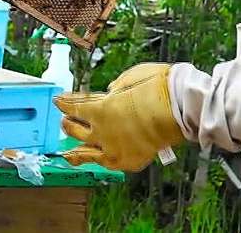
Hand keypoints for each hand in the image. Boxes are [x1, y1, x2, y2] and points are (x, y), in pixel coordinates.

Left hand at [54, 62, 185, 171]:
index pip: (73, 107)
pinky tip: (95, 162)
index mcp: (100, 109)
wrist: (181, 107)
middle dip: (68, 124)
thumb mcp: (130, 77)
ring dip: (75, 151)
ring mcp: (115, 149)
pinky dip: (99, 162)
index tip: (59, 101)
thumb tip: (111, 91)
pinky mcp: (129, 161)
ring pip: (86, 154)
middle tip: (65, 121)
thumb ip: (116, 87)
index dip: (64, 103)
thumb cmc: (159, 87)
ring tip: (68, 153)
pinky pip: (108, 164)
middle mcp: (102, 133)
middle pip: (75, 130)